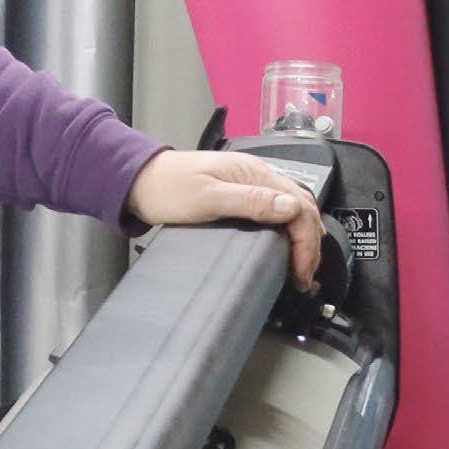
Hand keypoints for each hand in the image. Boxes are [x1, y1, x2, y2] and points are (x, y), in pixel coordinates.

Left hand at [126, 148, 322, 290]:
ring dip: (302, 237)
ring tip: (299, 267)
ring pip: (292, 209)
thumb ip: (250, 201)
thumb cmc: (167, 188)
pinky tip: (283, 248)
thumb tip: (290, 208)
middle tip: (304, 275)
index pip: (300, 204)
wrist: (139, 182)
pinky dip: (287, 232)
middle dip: (309, 243)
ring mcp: (250, 185)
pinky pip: (275, 213)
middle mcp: (257, 176)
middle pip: (302, 207)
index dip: (306, 240)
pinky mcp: (239, 196)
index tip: (300, 270)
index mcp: (255, 172)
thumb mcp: (207, 198)